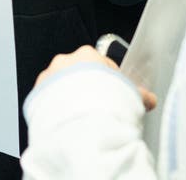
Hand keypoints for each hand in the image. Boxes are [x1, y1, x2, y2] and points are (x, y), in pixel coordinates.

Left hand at [35, 46, 156, 110]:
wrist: (81, 129)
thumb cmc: (106, 109)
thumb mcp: (131, 99)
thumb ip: (139, 96)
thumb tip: (149, 99)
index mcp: (88, 55)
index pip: (103, 65)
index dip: (112, 83)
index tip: (115, 96)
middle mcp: (65, 61)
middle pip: (80, 73)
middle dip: (89, 89)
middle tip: (99, 108)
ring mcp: (48, 77)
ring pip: (62, 85)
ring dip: (70, 98)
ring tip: (83, 117)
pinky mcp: (36, 94)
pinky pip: (49, 99)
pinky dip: (57, 108)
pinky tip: (69, 121)